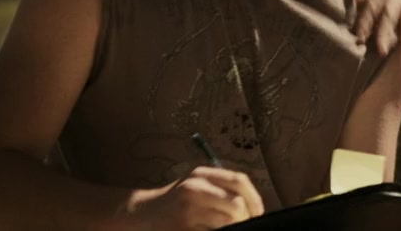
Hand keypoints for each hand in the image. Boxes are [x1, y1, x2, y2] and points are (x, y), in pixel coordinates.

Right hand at [126, 166, 264, 230]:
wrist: (142, 212)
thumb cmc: (177, 201)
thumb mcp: (196, 185)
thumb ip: (221, 189)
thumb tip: (254, 207)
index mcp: (202, 174)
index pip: (239, 180)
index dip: (255, 198)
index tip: (259, 212)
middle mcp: (194, 189)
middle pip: (237, 204)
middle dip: (245, 218)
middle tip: (244, 225)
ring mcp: (187, 211)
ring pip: (227, 223)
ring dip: (233, 229)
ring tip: (229, 229)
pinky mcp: (182, 229)